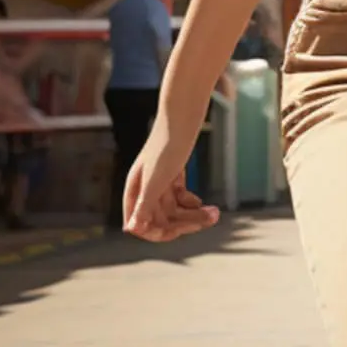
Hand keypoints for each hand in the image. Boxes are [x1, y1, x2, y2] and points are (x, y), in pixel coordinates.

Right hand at [124, 114, 219, 241]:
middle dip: (185, 222)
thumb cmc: (168, 145)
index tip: (180, 232)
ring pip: (173, 208)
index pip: (140, 224)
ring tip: (216, 213)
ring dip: (193, 214)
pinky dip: (191, 203)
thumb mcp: (157, 178)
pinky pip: (180, 197)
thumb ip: (144, 204)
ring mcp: (159, 180)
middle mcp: (143, 187)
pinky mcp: (173, 172)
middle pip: (161, 218)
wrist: (183, 114)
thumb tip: (131, 230)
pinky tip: (202, 204)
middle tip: (212, 219)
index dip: (158, 232)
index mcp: (134, 190)